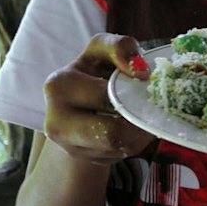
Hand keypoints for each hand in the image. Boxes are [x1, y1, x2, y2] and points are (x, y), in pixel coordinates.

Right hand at [43, 33, 155, 162]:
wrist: (79, 98)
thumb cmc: (94, 69)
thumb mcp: (103, 49)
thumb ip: (121, 47)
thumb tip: (141, 72)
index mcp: (58, 86)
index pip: (106, 97)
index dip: (131, 91)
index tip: (144, 79)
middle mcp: (55, 121)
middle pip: (112, 133)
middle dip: (138, 121)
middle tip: (150, 107)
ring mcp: (67, 146)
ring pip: (119, 147)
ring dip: (140, 133)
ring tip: (141, 115)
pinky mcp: (83, 158)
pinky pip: (119, 155)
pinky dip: (133, 142)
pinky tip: (130, 126)